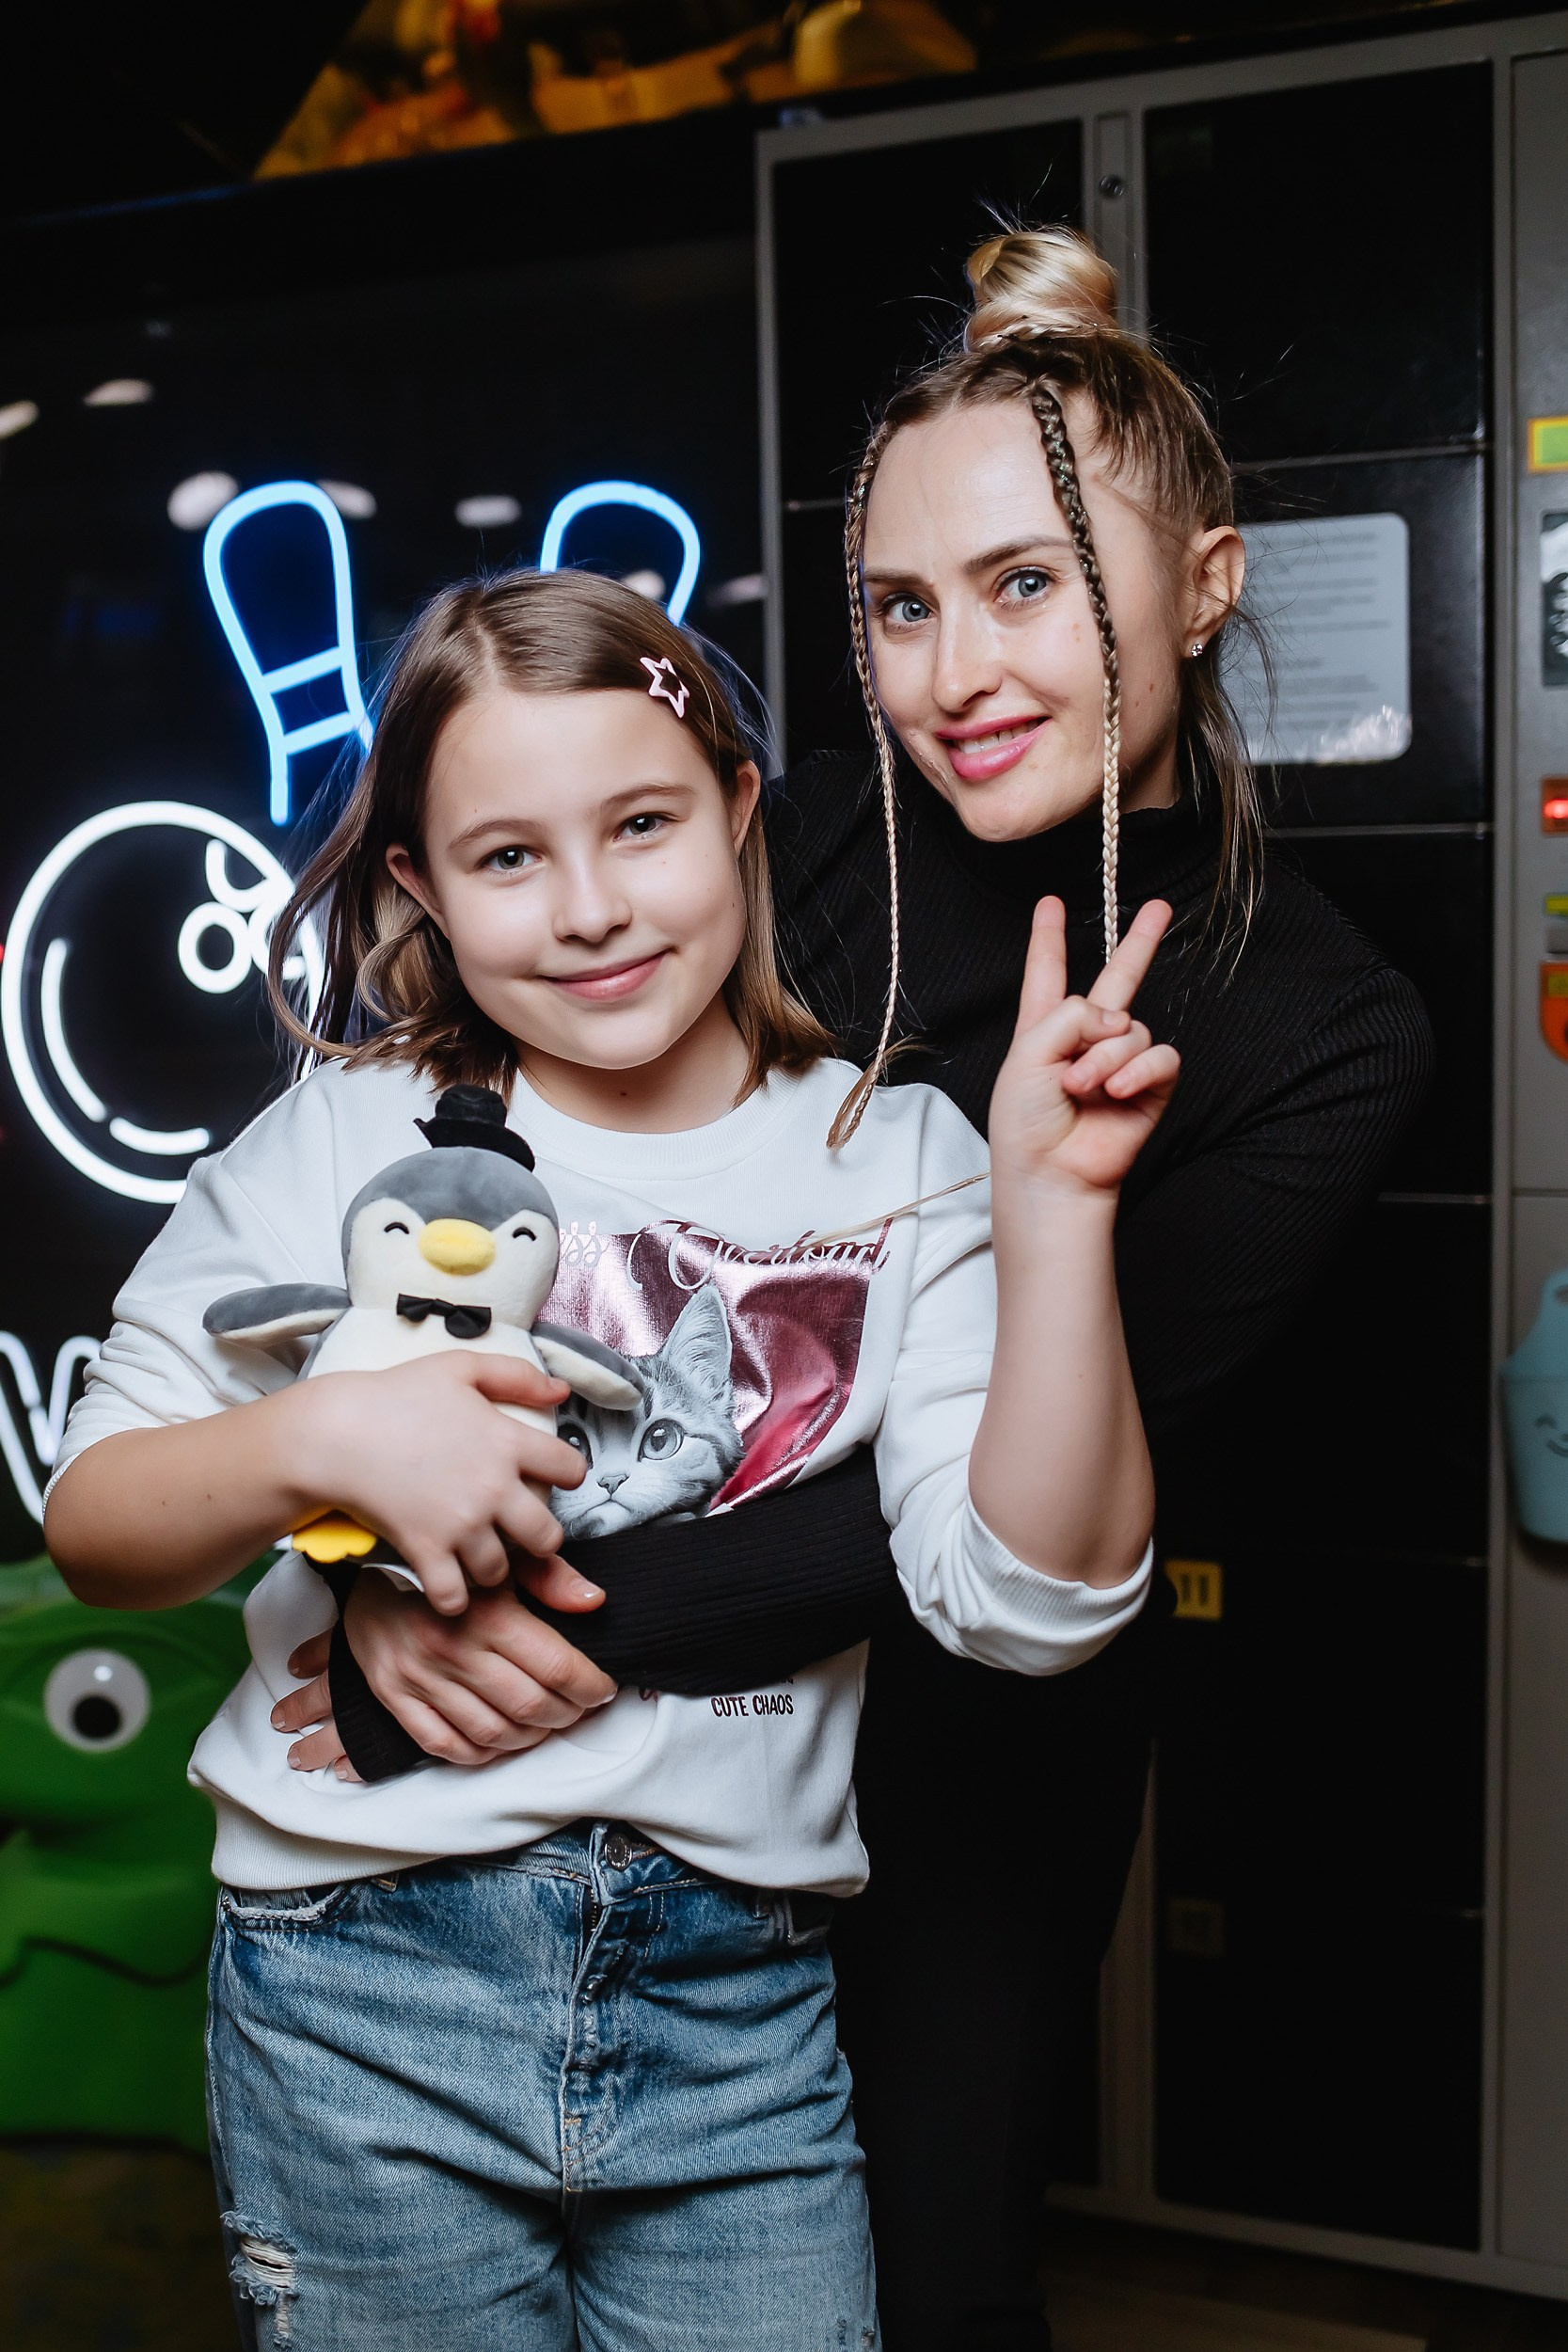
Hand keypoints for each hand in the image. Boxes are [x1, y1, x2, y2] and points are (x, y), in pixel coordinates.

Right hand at [272, 1550, 615, 1777]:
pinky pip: (446, 1746)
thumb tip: (594, 1602)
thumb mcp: (501, 1561)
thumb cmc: (448, 1572)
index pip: (556, 1667)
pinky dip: (481, 1753)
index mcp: (486, 1613)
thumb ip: (550, 1578)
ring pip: (493, 1733)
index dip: (591, 1685)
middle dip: (568, 1714)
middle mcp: (452, 1650)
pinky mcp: (396, 1699)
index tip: (604, 1688)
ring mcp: (421, 1680)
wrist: (367, 1577)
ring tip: (547, 1723)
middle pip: (530, 1705)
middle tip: (582, 1707)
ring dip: (530, 1737)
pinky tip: (502, 1741)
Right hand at [301, 1352, 588, 1614]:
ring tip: (477, 1553)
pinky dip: (453, 1598)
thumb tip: (560, 1390)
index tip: (553, 1478)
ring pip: (502, 1570)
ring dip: (493, 1566)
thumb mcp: (461, 1369)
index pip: (570, 1469)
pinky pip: (455, 1596)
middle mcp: (492, 1488)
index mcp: (506, 1441)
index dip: (567, 1474)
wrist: (336, 1432)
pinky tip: (448, 1582)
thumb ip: (516, 1375)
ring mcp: (460, 1524)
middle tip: (519, 1530)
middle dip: (539, 1538)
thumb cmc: (394, 1396)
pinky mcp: (426, 1551)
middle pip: (548, 1536)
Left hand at [987, 897, 1180, 1201]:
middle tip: (1161, 908)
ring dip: (1107, 1057)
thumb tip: (1120, 1018)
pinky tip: (1118, 1090)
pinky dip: (1138, 1070)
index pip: (1048, 974)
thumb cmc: (1025, 1120)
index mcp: (1045, 1027)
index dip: (1048, 939)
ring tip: (1082, 1087)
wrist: (1050, 1171)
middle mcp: (1086, 1040)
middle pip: (1118, 980)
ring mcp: (1120, 1062)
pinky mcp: (1150, 1087)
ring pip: (1132, 1028)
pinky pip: (1161, 1057)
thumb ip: (1072, 1014)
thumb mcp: (1028, 1052)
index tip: (1050, 904)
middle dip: (1140, 943)